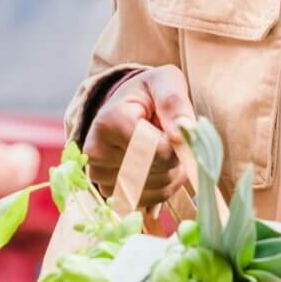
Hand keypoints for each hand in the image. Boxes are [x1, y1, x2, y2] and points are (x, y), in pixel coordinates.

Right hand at [83, 64, 194, 205]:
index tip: (176, 127)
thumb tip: (184, 132)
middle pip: (158, 170)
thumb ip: (174, 101)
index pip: (157, 150)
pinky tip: (158, 166)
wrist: (127, 107)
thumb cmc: (149, 92)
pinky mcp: (108, 194)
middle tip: (170, 136)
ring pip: (156, 188)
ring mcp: (99, 176)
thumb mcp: (165, 81)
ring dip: (172, 172)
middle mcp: (96, 152)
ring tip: (164, 148)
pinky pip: (149, 201)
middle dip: (176, 157)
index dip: (177, 143)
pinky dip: (163, 187)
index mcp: (109, 121)